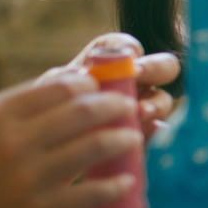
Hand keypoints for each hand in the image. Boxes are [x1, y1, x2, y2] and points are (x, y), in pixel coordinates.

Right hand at [0, 73, 142, 207]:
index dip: (93, 85)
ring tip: (135, 139)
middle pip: (84, 111)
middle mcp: (12, 140)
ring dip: (124, 140)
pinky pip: (90, 193)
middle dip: (117, 106)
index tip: (108, 89)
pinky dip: (114, 186)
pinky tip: (126, 183)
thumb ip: (22, 110)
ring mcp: (26, 176)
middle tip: (132, 108)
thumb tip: (74, 84)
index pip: (62, 86)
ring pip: (94, 146)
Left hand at [46, 32, 179, 137]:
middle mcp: (131, 86)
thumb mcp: (47, 100)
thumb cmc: (44, 124)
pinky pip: (160, 131)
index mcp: (105, 69)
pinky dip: (157, 130)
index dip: (130, 47)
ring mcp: (142, 113)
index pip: (124, 47)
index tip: (129, 56)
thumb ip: (63, 83)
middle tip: (141, 76)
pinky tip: (148, 132)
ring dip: (157, 102)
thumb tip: (82, 73)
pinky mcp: (145, 139)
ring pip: (163, 99)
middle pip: (161, 66)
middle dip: (157, 68)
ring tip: (141, 113)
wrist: (46, 160)